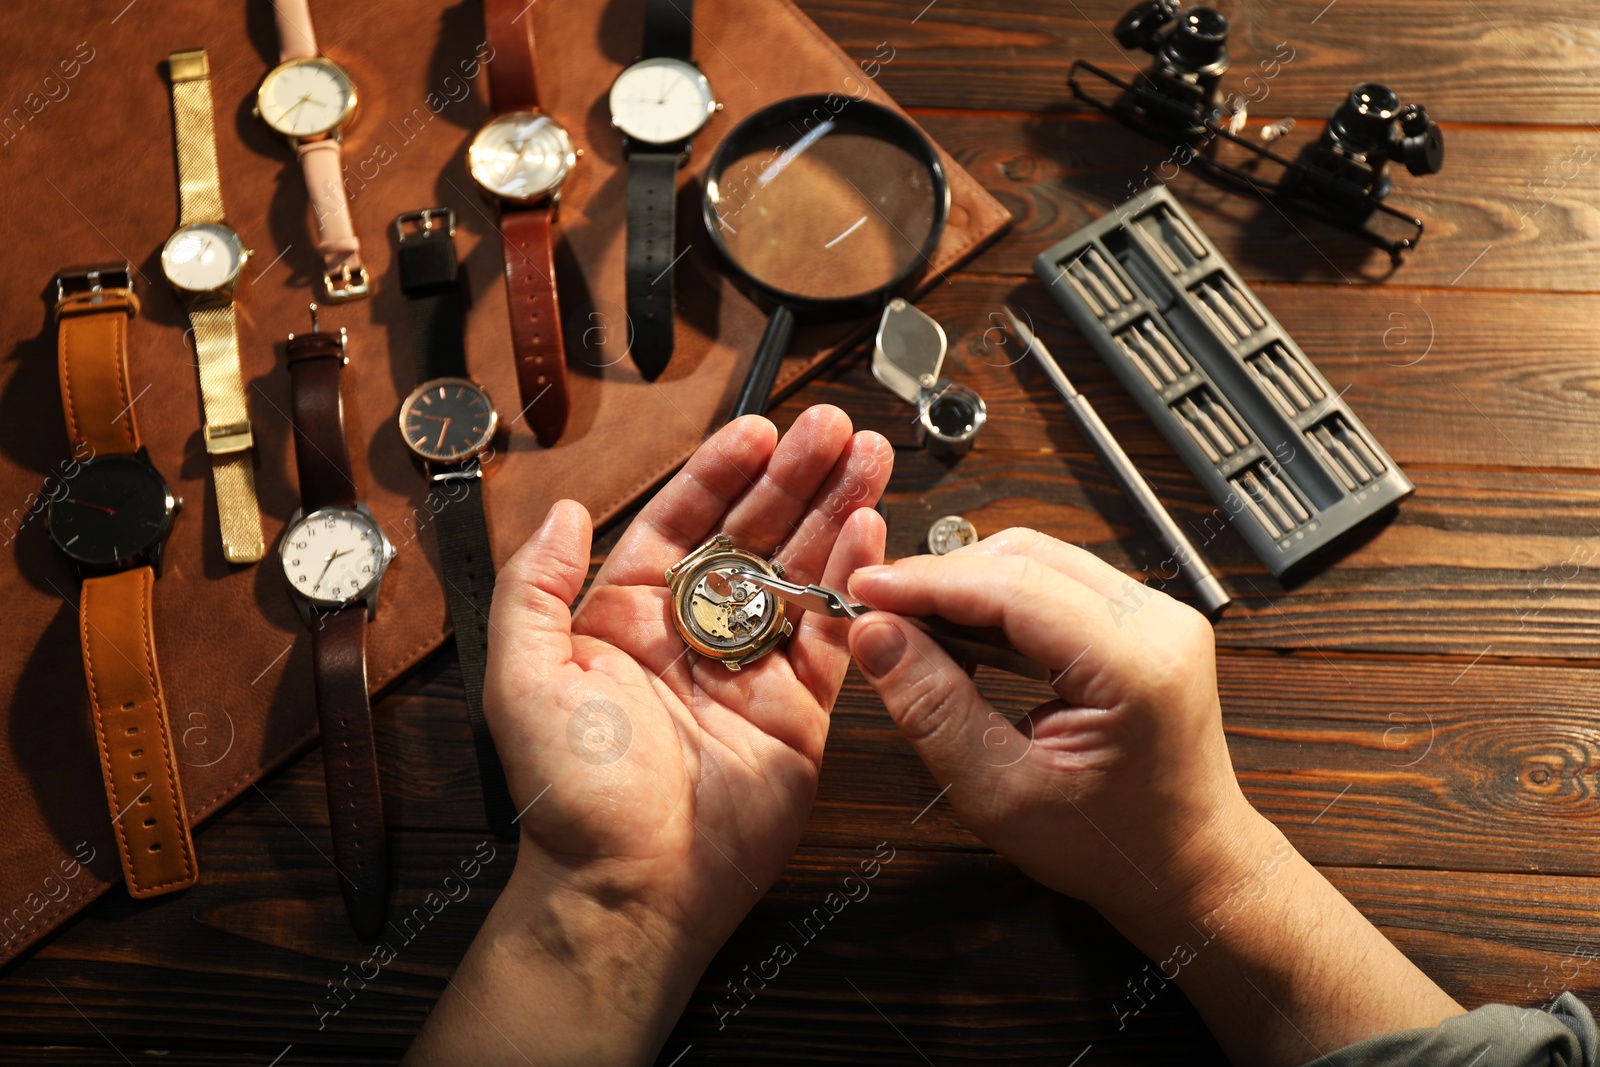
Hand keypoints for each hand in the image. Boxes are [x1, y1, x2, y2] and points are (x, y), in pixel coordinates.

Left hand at [407, 407, 889, 1064]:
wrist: (631, 887)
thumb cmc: (571, 792)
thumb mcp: (523, 676)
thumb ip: (537, 588)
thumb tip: (568, 510)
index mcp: (628, 616)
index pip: (683, 522)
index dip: (722, 472)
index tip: (759, 430)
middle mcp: (695, 632)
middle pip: (755, 533)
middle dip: (795, 477)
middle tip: (835, 428)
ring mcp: (753, 666)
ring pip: (803, 571)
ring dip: (837, 511)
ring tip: (871, 455)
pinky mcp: (800, 708)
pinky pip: (834, 634)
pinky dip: (857, 582)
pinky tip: (875, 531)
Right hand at [844, 527, 1249, 926]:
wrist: (1188, 866)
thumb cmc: (1110, 848)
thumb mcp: (999, 794)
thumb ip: (933, 708)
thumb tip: (875, 633)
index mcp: (1136, 666)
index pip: (1014, 588)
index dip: (928, 582)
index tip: (865, 589)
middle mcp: (1158, 623)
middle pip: (1026, 557)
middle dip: (943, 578)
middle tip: (879, 612)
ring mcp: (1158, 614)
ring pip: (1039, 560)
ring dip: (969, 586)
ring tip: (914, 628)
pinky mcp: (1144, 618)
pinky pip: (1058, 581)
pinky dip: (1000, 601)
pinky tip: (963, 636)